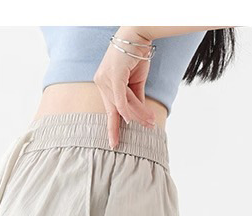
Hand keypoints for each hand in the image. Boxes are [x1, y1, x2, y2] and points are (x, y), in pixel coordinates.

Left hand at [93, 27, 157, 148]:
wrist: (138, 35)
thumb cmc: (136, 55)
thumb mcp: (136, 82)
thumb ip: (135, 98)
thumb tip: (138, 115)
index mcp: (103, 84)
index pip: (109, 108)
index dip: (112, 126)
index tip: (114, 141)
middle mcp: (101, 82)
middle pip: (114, 110)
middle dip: (118, 128)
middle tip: (117, 145)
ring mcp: (105, 79)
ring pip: (122, 105)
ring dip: (138, 115)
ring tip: (150, 123)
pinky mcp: (113, 76)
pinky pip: (121, 99)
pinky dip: (129, 110)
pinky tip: (135, 120)